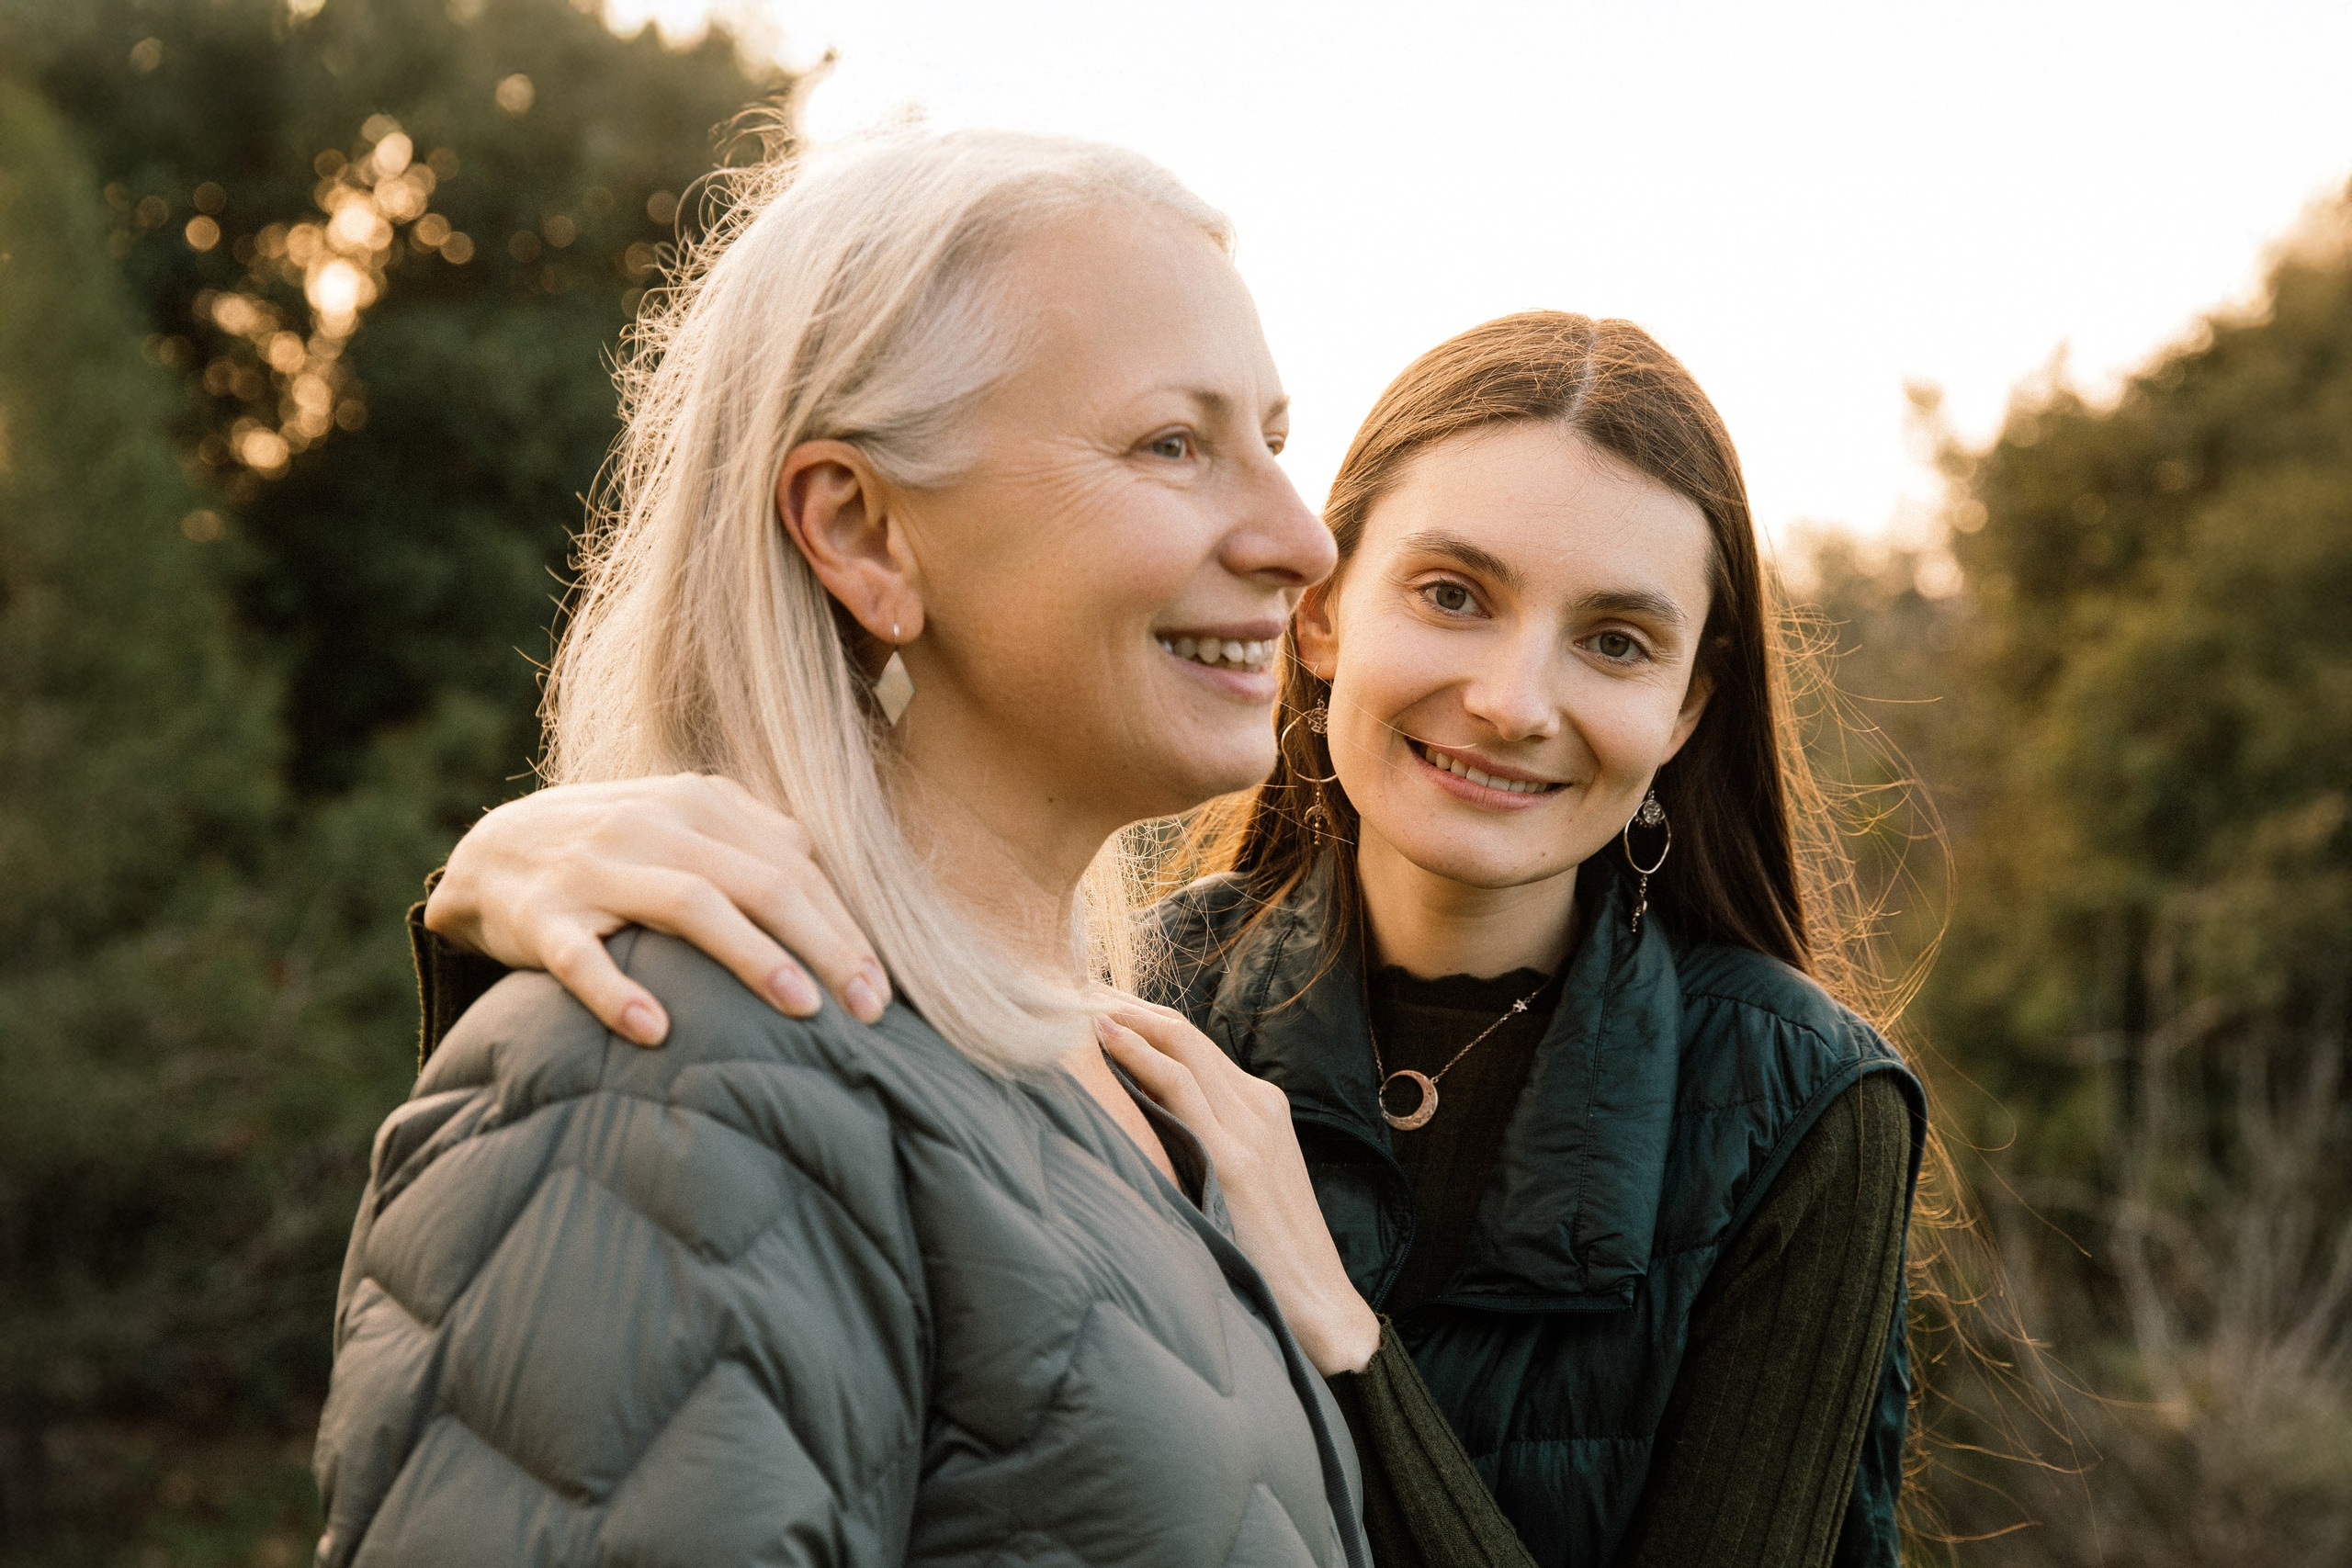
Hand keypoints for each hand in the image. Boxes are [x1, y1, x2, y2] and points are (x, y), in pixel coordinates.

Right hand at [424, 774, 889, 1044]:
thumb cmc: (614, 850)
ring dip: (752, 956)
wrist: (489, 852)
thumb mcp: (684, 825)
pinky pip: (583, 958)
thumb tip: (833, 884)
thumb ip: (754, 842)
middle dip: (825, 945)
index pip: (793, 865)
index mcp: (698, 802)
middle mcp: (652, 824)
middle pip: (760, 882)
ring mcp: (595, 867)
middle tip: (867, 1009)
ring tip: (803, 1009)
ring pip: (689, 904)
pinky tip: (656, 1031)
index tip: (883, 989)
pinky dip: (619, 993)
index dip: (845, 926)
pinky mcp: (542, 917)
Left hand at [1097, 1002, 1380, 1375]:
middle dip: (1124, 1004)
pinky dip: (1140, 1055)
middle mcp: (1258, 1106)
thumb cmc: (1270, 1255)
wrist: (1321, 1306)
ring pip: (1181, 1045)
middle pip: (1182, 1032)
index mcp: (1262, 1108)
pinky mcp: (1235, 1159)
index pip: (1191, 1044)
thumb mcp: (1241, 1185)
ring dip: (1124, 1017)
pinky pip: (1180, 1087)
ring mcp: (1250, 1128)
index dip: (1139, 1018)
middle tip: (1069, 990)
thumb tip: (1138, 1134)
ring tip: (1074, 1001)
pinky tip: (1104, 1038)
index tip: (1090, 1006)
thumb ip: (1204, 1149)